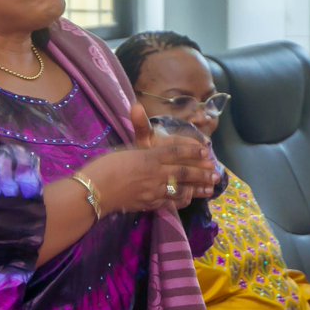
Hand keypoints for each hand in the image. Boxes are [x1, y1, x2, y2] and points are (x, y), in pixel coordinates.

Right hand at [80, 110, 218, 212]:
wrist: (94, 191)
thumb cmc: (105, 165)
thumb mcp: (123, 147)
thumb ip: (136, 130)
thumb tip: (136, 106)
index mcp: (148, 156)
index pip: (175, 151)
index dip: (192, 150)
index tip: (206, 150)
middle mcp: (155, 173)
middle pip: (183, 171)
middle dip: (201, 171)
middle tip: (215, 172)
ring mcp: (154, 190)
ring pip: (181, 189)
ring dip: (197, 188)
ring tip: (210, 187)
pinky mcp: (149, 203)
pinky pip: (170, 202)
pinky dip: (182, 200)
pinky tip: (189, 199)